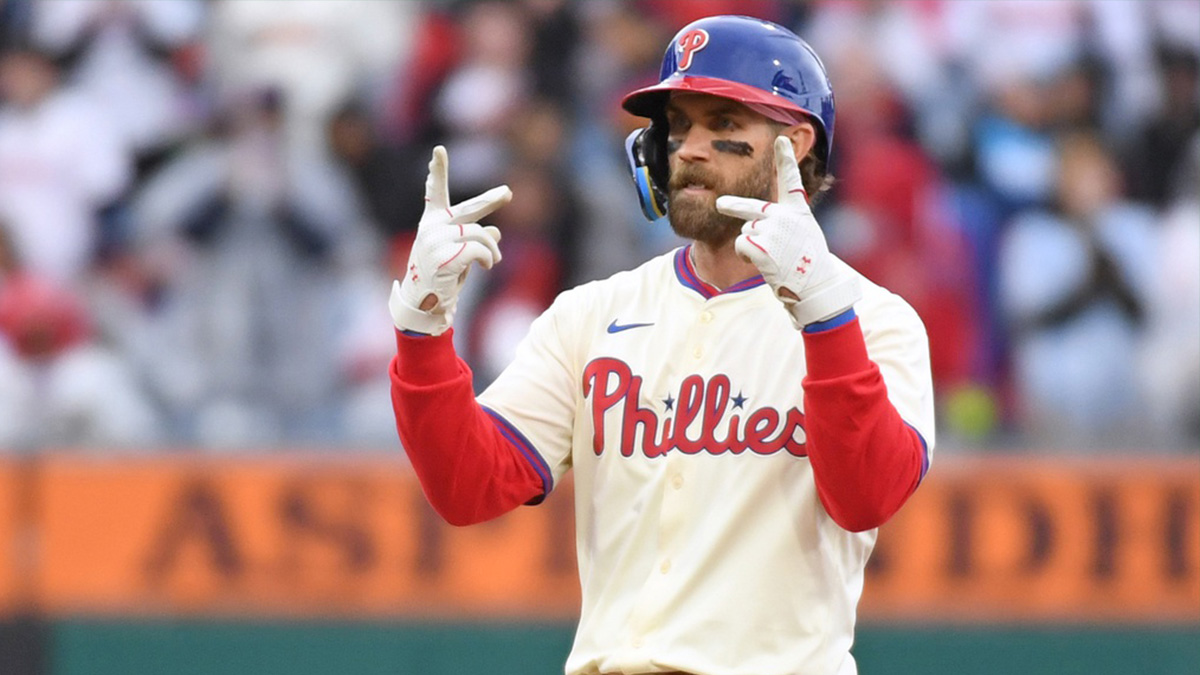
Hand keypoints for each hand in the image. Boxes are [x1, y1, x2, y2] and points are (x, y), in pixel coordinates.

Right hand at [390, 145, 509, 334]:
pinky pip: (480, 249)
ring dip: (492, 250)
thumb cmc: (441, 278)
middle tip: (507, 192)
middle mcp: (432, 227)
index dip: (437, 172)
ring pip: (480, 234)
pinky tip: (485, 266)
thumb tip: (496, 232)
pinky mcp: (445, 254)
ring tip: (492, 262)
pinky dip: (488, 258)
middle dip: (490, 201)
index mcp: (431, 223)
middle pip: (469, 210)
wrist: (424, 305)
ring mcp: (437, 240)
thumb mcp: (460, 256)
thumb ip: (475, 240)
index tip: (439, 151)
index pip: (435, 193)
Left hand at [715, 136, 860, 327]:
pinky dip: (746, 256)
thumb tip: (752, 222)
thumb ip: (784, 222)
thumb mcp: (804, 235)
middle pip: (750, 209)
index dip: (785, 159)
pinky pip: (741, 245)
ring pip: (746, 232)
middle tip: (720, 204)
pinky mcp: (760, 244)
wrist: (815, 286)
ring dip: (752, 246)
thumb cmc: (810, 263)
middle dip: (732, 206)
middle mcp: (784, 215)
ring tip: (773, 259)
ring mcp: (772, 229)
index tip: (781, 139)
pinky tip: (764, 264)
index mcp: (798, 211)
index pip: (791, 180)